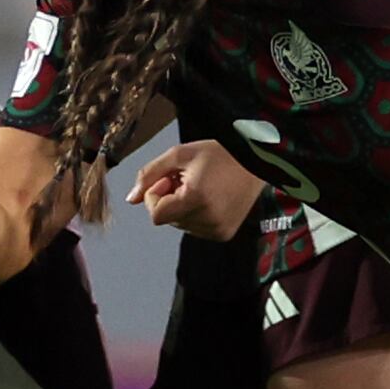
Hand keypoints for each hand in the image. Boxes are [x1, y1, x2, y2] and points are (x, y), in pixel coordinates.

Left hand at [130, 139, 263, 241]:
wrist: (259, 162)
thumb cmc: (220, 153)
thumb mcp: (180, 154)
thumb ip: (150, 174)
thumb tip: (130, 199)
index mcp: (196, 199)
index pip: (156, 214)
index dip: (155, 195)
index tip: (169, 178)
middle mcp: (208, 219)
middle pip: (167, 219)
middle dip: (169, 199)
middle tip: (187, 178)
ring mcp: (217, 230)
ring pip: (180, 224)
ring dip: (182, 207)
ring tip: (201, 186)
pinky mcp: (224, 234)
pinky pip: (196, 229)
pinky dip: (196, 214)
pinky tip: (210, 197)